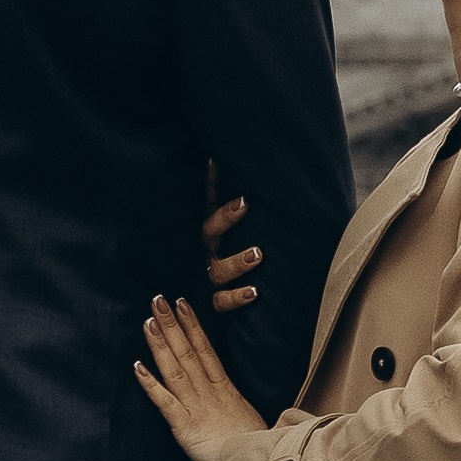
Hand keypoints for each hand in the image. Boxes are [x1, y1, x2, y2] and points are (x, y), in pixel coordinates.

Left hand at [136, 294, 268, 460]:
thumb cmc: (253, 447)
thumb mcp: (245, 417)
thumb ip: (232, 402)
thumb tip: (227, 395)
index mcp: (225, 390)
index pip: (205, 350)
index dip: (192, 326)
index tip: (182, 303)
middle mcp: (210, 393)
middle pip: (188, 353)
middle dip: (172, 325)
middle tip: (158, 299)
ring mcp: (197, 408)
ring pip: (176, 370)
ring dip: (161, 345)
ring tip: (149, 321)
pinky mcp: (186, 428)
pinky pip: (165, 403)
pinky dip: (151, 384)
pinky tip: (137, 367)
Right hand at [202, 165, 260, 317]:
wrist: (205, 288)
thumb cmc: (224, 246)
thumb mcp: (220, 218)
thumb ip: (217, 192)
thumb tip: (218, 158)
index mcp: (204, 229)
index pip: (207, 208)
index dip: (219, 200)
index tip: (241, 196)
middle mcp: (203, 250)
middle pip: (208, 234)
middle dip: (224, 219)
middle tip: (245, 208)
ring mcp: (207, 275)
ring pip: (216, 270)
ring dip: (236, 263)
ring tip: (257, 255)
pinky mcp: (214, 299)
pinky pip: (220, 302)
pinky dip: (235, 298)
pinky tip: (254, 293)